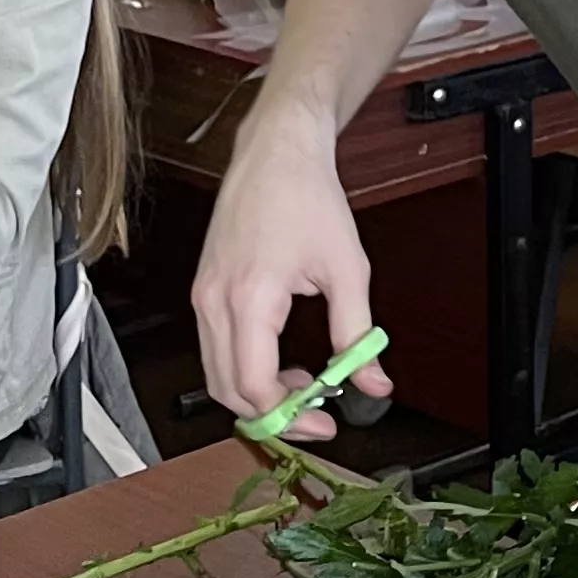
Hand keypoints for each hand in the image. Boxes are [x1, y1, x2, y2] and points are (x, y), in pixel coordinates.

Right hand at [192, 98, 385, 434]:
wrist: (276, 152)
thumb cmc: (308, 198)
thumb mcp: (347, 270)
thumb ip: (359, 335)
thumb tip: (374, 383)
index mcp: (249, 297)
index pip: (253, 384)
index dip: (289, 417)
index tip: (324, 424)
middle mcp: (214, 300)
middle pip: (227, 390)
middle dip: (272, 416)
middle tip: (316, 418)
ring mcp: (203, 295)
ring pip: (216, 375)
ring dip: (257, 394)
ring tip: (306, 388)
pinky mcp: (204, 290)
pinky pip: (215, 349)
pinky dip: (244, 370)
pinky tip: (283, 364)